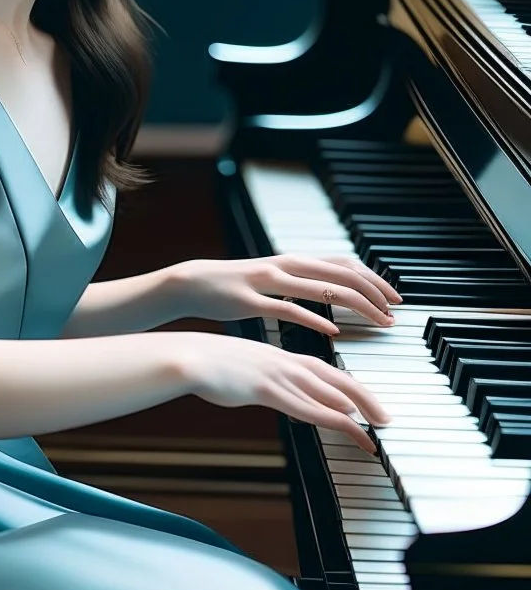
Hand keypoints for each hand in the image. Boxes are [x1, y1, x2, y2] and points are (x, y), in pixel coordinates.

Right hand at [173, 254, 401, 335]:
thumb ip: (304, 278)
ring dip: (356, 305)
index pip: (344, 263)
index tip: (394, 297)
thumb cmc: (238, 284)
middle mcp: (286, 265)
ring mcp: (268, 281)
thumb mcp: (276, 274)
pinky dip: (315, 318)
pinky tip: (334, 330)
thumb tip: (336, 284)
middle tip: (395, 311)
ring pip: (322, 289)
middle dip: (374, 292)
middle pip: (341, 273)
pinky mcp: (252, 302)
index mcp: (294, 259)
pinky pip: (288, 309)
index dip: (373, 278)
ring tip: (377, 321)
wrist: (194, 283)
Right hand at [176, 330, 390, 452]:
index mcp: (284, 358)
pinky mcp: (267, 389)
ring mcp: (279, 375)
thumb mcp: (247, 371)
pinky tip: (345, 421)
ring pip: (327, 394)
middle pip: (338, 381)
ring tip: (376, 427)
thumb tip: (277, 394)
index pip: (328, 373)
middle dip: (366, 400)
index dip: (352, 389)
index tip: (368, 404)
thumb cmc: (214, 365)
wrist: (191, 356)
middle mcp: (288, 364)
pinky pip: (305, 405)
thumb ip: (267, 382)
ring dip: (356, 411)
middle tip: (386, 419)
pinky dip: (329, 414)